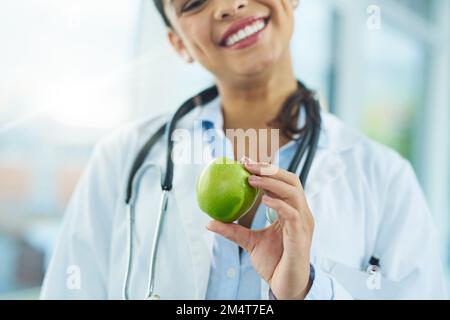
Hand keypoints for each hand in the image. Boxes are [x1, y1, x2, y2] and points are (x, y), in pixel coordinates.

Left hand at [207, 158, 314, 299]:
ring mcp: (303, 223)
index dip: (266, 169)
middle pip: (291, 180)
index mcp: (292, 211)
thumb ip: (233, 230)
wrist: (286, 286)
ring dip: (272, 182)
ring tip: (251, 179)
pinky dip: (278, 203)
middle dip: (270, 169)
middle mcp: (300, 213)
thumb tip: (210, 222)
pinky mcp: (301, 236)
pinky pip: (292, 214)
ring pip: (293, 192)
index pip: (282, 183)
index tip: (244, 162)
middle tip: (247, 164)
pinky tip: (263, 199)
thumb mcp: (250, 243)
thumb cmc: (274, 264)